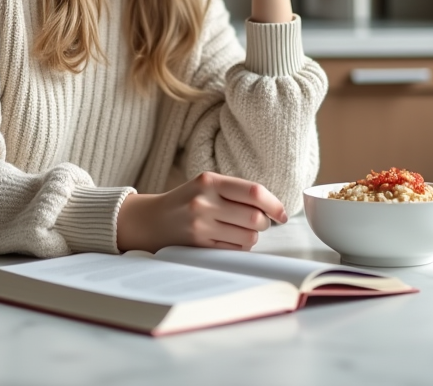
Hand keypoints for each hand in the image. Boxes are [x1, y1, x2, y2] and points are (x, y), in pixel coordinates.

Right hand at [116, 171, 287, 252]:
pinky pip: (234, 251)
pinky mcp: (198, 247)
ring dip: (251, 237)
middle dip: (263, 223)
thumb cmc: (185, 201)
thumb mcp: (206, 185)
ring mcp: (200, 226)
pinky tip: (227, 241)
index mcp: (209, 181)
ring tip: (238, 231)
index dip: (274, 204)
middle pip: (255, 218)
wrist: (150, 220)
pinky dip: (238, 248)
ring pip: (248, 238)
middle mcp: (204, 202)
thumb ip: (235, 191)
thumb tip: (273, 208)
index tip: (282, 214)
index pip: (253, 192)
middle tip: (258, 222)